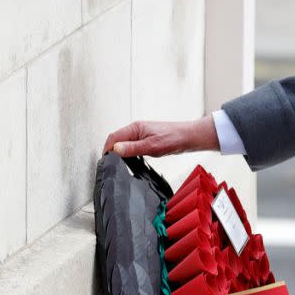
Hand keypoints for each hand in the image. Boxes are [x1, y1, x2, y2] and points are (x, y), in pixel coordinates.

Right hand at [103, 117, 219, 157]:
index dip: (107, 149)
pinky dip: (129, 153)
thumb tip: (116, 149)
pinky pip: (133, 145)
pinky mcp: (148, 139)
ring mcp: (142, 134)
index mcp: (135, 128)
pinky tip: (131, 161)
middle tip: (110, 166)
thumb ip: (133, 148)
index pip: (113, 137)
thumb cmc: (174, 139)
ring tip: (118, 164)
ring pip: (125, 143)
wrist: (190, 137)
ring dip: (120, 152)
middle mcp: (137, 129)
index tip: (105, 162)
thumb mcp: (152, 146)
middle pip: (117, 140)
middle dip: (112, 151)